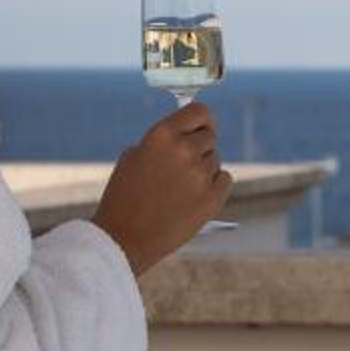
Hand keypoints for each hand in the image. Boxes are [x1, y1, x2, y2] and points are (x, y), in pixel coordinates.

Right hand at [92, 101, 231, 275]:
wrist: (124, 239)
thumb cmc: (124, 197)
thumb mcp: (133, 157)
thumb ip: (162, 141)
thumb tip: (185, 132)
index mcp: (162, 135)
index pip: (199, 111)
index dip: (201, 119)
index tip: (200, 126)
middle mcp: (184, 151)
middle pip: (209, 137)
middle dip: (199, 147)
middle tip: (182, 166)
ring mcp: (200, 175)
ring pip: (215, 160)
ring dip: (203, 169)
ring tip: (178, 188)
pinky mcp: (212, 199)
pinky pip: (224, 179)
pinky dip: (214, 185)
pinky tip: (193, 196)